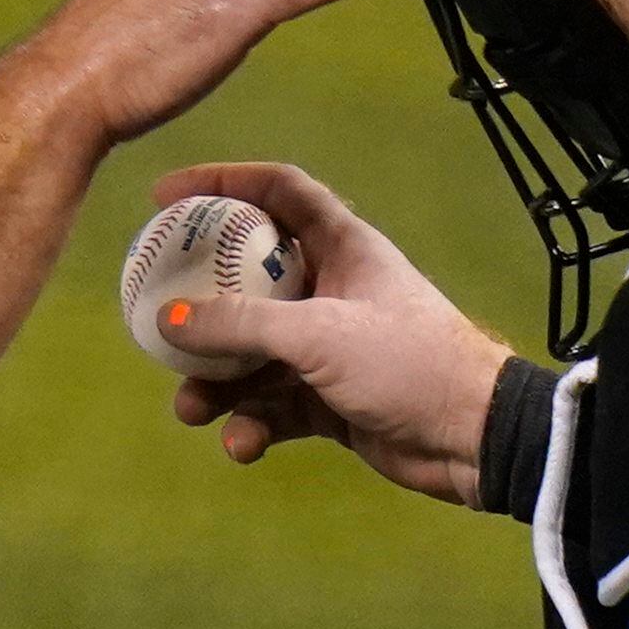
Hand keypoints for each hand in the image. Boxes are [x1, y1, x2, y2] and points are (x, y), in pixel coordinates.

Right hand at [146, 162, 512, 507]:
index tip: (164, 197)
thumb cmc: (408, 363)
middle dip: (201, 308)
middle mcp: (333, 289)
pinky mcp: (331, 400)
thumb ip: (240, 325)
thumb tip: (169, 320)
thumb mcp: (317, 334)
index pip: (276, 191)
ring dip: (219, 383)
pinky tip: (242, 445)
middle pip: (249, 281)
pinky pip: (273, 406)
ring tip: (192, 408)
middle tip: (155, 320)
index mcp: (343, 247)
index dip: (221, 182)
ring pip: (254, 355)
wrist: (474, 438)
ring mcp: (331, 347)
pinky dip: (252, 424)